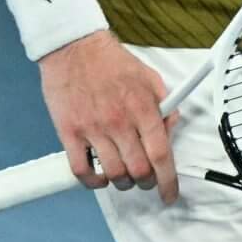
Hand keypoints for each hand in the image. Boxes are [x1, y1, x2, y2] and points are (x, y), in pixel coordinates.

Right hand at [39, 31, 174, 196]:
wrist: (74, 48)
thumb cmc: (112, 62)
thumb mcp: (149, 77)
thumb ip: (164, 105)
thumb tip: (171, 130)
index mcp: (143, 108)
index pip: (161, 155)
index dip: (168, 181)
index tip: (169, 194)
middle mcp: (119, 121)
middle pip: (138, 171)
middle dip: (146, 183)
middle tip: (146, 181)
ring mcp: (93, 129)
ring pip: (113, 174)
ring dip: (122, 183)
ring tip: (124, 178)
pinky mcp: (70, 133)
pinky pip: (82, 170)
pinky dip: (93, 182)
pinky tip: (99, 178)